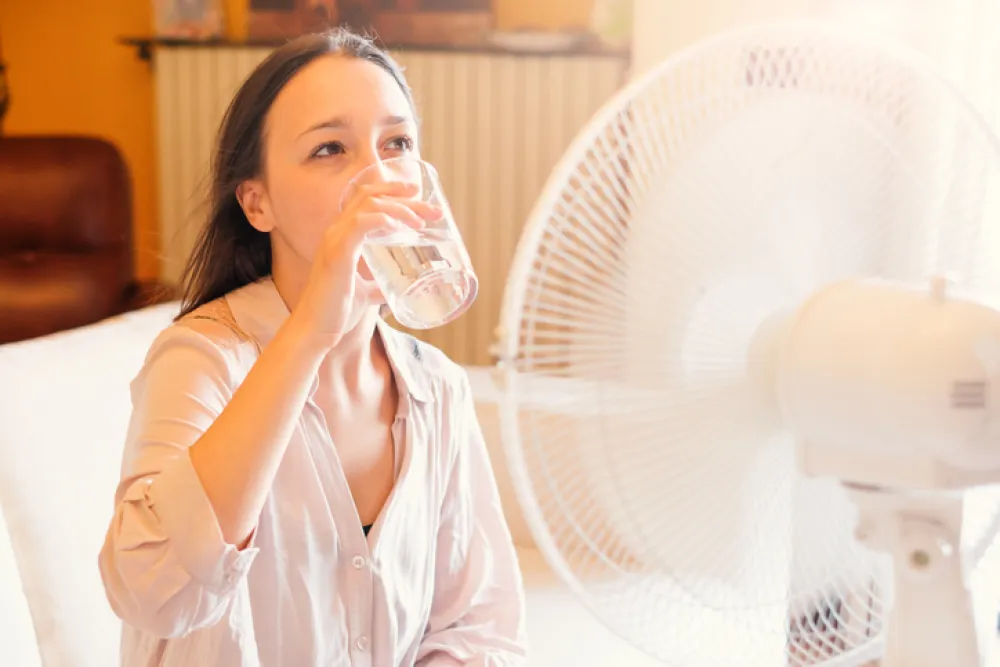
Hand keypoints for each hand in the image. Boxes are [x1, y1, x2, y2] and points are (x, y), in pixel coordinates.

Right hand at [290, 181, 441, 346]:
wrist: (315, 331)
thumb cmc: (335, 313)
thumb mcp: (364, 294)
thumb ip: (377, 287)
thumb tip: (394, 290)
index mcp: (341, 236)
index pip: (364, 197)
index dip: (391, 190)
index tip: (419, 195)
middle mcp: (336, 231)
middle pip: (370, 195)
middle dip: (404, 195)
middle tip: (433, 210)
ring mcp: (335, 240)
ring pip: (369, 204)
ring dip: (401, 208)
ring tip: (423, 221)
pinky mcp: (338, 254)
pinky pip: (362, 224)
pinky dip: (384, 220)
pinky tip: (401, 227)